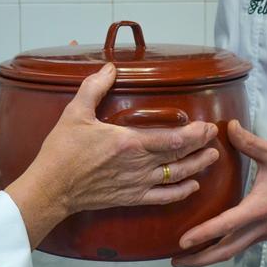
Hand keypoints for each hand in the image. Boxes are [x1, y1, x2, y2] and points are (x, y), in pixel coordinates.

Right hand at [6, 64, 219, 247]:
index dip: (194, 134)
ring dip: (197, 167)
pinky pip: (163, 197)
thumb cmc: (62, 151)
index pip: (173, 139)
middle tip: (214, 137)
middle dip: (200, 146)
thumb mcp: (75, 112)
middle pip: (180, 156)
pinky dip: (181, 193)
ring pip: (176, 177)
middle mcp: (139, 165)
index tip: (207, 126)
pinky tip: (193, 186)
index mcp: (129, 143)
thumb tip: (110, 67)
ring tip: (212, 157)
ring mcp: (137, 184)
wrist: (51, 188)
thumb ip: (94, 87)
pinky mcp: (131, 198)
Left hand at [172, 120, 266, 266]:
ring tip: (186, 258)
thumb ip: (249, 141)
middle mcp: (259, 226)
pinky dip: (221, 249)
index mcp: (258, 208)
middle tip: (174, 261)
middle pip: (225, 251)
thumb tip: (227, 126)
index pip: (225, 226)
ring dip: (208, 257)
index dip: (202, 234)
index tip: (181, 242)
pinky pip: (239, 246)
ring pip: (232, 251)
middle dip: (199, 259)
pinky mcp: (266, 232)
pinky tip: (209, 245)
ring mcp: (263, 233)